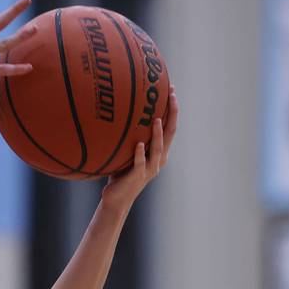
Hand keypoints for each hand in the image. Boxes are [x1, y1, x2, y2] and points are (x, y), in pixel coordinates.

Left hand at [100, 89, 177, 213]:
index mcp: (158, 152)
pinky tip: (139, 145)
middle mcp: (158, 159)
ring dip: (158, 134)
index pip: (169, 126)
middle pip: (170, 133)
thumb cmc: (119, 174)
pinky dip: (140, 154)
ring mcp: (149, 169)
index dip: (173, 108)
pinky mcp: (137, 177)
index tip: (171, 88)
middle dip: (172, 113)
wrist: (116, 199)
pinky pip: (140, 164)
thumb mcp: (126, 151)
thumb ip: (128, 136)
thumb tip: (117, 112)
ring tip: (157, 120)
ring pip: (158, 149)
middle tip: (172, 95)